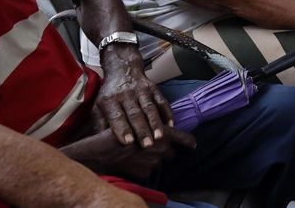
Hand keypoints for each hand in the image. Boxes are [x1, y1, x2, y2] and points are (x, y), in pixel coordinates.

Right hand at [61, 127, 194, 178]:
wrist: (102, 149)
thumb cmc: (120, 130)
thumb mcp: (138, 122)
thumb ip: (154, 126)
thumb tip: (164, 129)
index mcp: (163, 133)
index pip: (184, 139)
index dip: (189, 142)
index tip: (193, 145)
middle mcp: (162, 147)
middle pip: (172, 153)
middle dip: (165, 151)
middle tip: (152, 147)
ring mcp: (154, 162)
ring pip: (159, 162)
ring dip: (153, 159)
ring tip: (140, 154)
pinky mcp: (145, 172)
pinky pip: (148, 171)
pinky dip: (143, 167)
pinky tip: (133, 162)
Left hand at [92, 52, 173, 148]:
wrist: (122, 69)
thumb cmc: (109, 94)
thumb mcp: (98, 107)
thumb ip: (99, 124)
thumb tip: (100, 144)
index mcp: (109, 100)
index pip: (117, 116)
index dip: (122, 129)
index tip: (128, 142)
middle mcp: (126, 94)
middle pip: (135, 113)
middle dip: (142, 130)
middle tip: (147, 145)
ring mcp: (141, 90)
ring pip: (149, 108)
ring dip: (155, 123)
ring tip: (159, 137)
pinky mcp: (154, 88)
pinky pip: (162, 101)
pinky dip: (167, 113)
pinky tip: (170, 125)